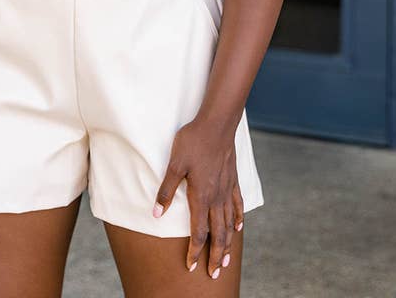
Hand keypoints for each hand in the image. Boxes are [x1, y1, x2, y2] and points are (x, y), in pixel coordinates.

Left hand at [153, 116, 243, 278]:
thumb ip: (166, 190)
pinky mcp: (233, 179)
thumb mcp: (175, 164)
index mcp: (201, 196)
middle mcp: (217, 197)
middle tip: (214, 273)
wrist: (217, 123)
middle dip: (215, 255)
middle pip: (218, 234)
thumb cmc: (193, 141)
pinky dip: (238, 219)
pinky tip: (239, 227)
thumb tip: (156, 214)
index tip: (190, 265)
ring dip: (228, 243)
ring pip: (230, 223)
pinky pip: (238, 204)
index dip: (194, 250)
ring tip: (227, 259)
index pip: (199, 231)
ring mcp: (227, 188)